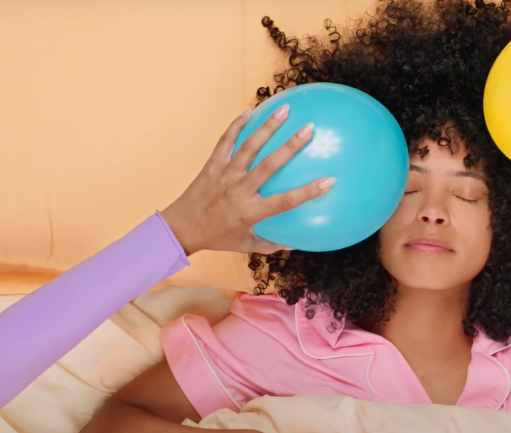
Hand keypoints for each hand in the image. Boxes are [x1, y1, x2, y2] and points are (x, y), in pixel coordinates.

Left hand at [161, 106, 334, 255]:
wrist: (180, 227)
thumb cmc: (216, 237)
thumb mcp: (245, 245)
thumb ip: (271, 244)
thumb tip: (295, 244)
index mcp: (251, 212)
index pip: (286, 201)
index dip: (308, 192)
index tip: (329, 181)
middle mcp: (240, 191)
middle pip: (269, 165)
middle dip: (291, 146)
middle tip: (309, 129)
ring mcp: (225, 175)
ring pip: (249, 147)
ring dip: (267, 127)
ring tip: (284, 110)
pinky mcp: (212, 165)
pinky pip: (226, 141)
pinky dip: (237, 125)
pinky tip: (249, 111)